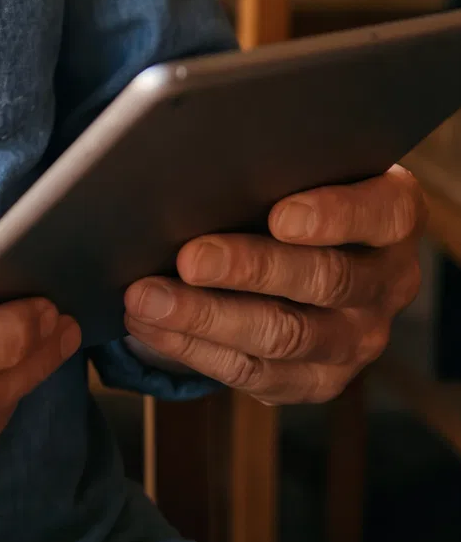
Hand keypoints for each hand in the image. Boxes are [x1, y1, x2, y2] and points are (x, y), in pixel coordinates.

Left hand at [122, 165, 425, 404]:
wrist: (304, 245)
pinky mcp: (319, 379)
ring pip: (284, 336)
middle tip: (188, 257)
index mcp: (394, 215)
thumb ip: (273, 162)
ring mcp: (357, 338)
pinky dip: (195, 348)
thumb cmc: (290, 184)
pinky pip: (255, 373)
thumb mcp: (299, 164)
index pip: (378, 213)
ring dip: (206, 318)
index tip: (280, 216)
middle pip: (324, 280)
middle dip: (248, 269)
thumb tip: (204, 162)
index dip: (332, 216)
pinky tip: (150, 325)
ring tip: (147, 299)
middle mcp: (387, 281)